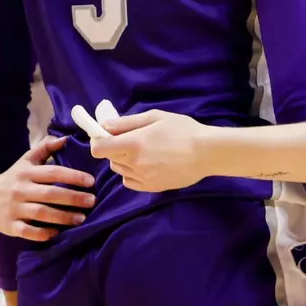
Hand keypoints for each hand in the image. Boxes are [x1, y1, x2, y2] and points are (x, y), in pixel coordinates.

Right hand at [0, 136, 95, 241]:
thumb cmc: (14, 177)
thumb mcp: (27, 160)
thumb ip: (45, 148)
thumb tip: (66, 138)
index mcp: (27, 173)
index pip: (53, 172)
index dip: (73, 176)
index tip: (91, 181)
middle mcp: (20, 189)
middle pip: (50, 194)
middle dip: (73, 198)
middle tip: (92, 201)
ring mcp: (14, 208)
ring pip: (41, 213)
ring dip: (63, 216)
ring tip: (81, 218)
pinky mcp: (9, 225)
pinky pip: (27, 231)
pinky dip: (42, 233)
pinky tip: (57, 233)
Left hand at [89, 110, 208, 191]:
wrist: (207, 153)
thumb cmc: (183, 130)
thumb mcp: (156, 117)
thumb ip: (127, 122)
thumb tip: (104, 126)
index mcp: (135, 143)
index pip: (99, 148)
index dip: (98, 141)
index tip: (105, 135)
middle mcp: (135, 162)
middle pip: (109, 158)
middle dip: (114, 148)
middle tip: (130, 140)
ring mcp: (143, 177)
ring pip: (119, 170)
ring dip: (123, 160)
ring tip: (143, 152)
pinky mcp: (152, 188)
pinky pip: (129, 182)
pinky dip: (132, 174)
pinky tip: (146, 165)